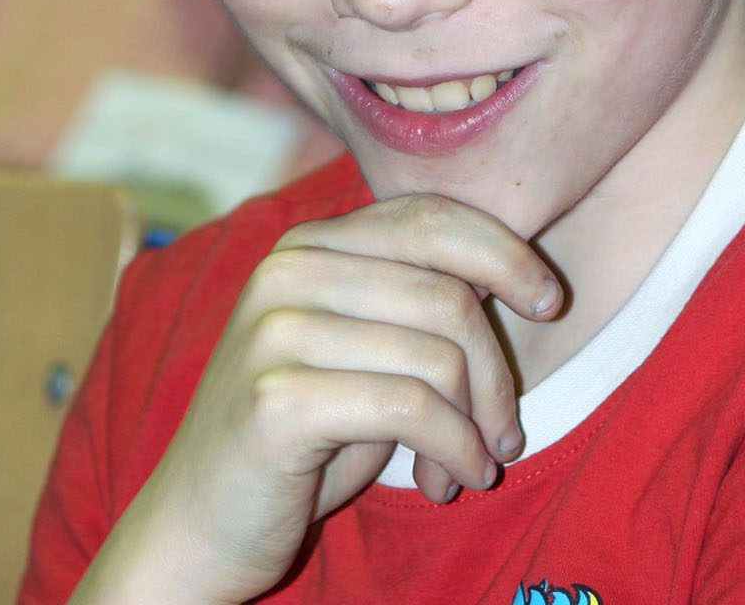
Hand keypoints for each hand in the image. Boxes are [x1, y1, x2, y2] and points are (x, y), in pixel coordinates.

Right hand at [69, 192, 561, 604]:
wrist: (194, 526)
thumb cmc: (297, 439)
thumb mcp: (358, 350)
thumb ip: (412, 301)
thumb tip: (521, 280)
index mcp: (307, 243)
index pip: (430, 217)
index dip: (504, 253)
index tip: (549, 302)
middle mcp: (286, 270)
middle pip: (447, 294)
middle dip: (498, 373)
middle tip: (506, 432)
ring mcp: (275, 329)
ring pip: (437, 355)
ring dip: (478, 424)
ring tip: (473, 463)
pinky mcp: (277, 397)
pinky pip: (411, 407)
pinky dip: (453, 448)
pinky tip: (448, 480)